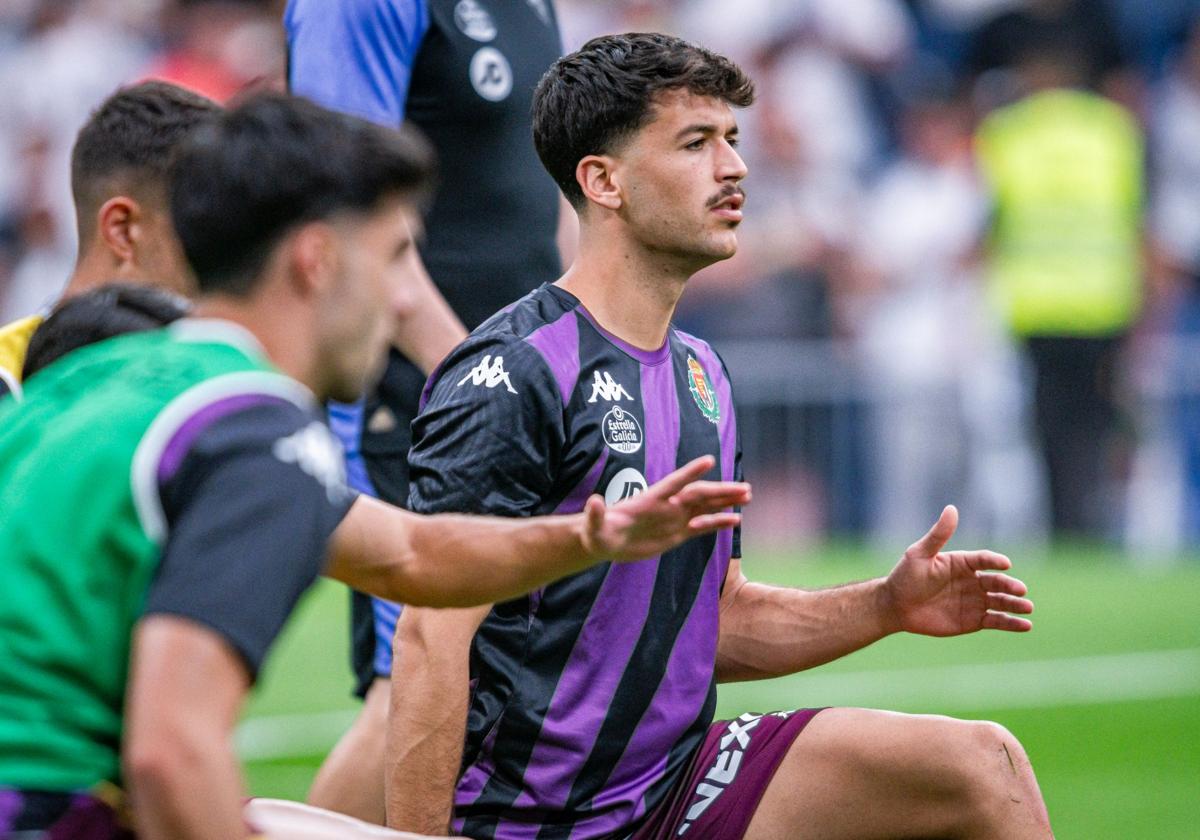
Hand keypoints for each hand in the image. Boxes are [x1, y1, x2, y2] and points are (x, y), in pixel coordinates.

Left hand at [580, 455, 749, 561]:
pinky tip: (736, 520)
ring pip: (705, 507)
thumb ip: (596, 514)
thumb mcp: (594, 525)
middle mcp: (667, 505)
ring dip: (725, 502)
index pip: (674, 483)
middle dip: (721, 491)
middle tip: (745, 488)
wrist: (605, 542)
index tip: (710, 460)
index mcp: (650, 499)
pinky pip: (702, 526)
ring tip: (748, 497)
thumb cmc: (598, 531)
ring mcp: (674, 518)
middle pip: (698, 494)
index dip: (690, 472)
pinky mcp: (677, 533)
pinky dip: (718, 522)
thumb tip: (593, 501)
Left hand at [881, 505, 1033, 636]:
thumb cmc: (905, 577)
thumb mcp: (920, 554)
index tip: (1005, 564)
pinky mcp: (974, 620)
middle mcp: (973, 581)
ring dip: (1016, 605)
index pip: (983, 559)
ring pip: (1001, 602)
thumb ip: (938, 535)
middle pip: (997, 582)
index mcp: (962, 562)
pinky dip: (1011, 624)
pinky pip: (997, 621)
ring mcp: (975, 601)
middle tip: (1021, 590)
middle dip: (1010, 586)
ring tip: (1028, 608)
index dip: (994, 561)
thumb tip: (951, 508)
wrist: (896, 606)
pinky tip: (1026, 625)